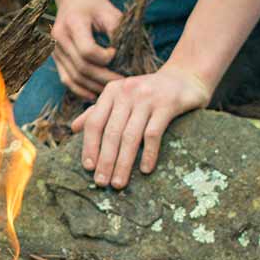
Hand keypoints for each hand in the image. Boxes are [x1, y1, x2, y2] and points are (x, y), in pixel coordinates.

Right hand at [51, 0, 123, 99]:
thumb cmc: (95, 4)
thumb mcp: (110, 12)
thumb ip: (118, 33)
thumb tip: (129, 59)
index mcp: (72, 23)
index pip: (87, 51)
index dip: (105, 58)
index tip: (117, 54)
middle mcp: (59, 37)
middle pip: (82, 68)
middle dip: (104, 78)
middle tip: (122, 83)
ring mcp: (54, 49)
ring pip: (73, 77)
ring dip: (93, 87)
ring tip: (111, 91)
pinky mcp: (55, 57)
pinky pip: (66, 79)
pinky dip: (80, 90)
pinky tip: (93, 96)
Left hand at [71, 63, 210, 188]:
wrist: (186, 77)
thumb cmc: (149, 92)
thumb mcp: (121, 97)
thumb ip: (98, 111)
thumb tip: (73, 128)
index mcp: (112, 91)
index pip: (95, 122)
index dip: (89, 146)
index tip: (88, 168)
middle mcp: (127, 92)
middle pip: (111, 133)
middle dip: (105, 161)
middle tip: (102, 183)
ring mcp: (148, 97)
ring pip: (130, 136)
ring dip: (123, 163)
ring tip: (119, 183)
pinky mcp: (168, 104)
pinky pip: (154, 133)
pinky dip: (148, 153)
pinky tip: (145, 170)